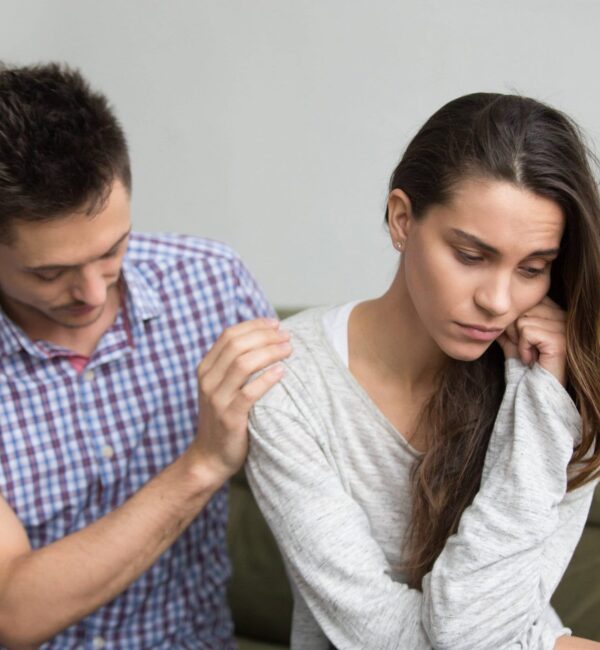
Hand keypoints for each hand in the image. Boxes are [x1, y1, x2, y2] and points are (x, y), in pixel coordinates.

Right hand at [192, 318, 291, 482]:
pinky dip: (266, 379)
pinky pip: (249, 393)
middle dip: (265, 336)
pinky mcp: (229, 417)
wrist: (210, 457)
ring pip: (243, 364)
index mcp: (206, 368)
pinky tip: (282, 372)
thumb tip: (265, 338)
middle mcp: (208, 380)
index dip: (254, 326)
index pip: (229, 335)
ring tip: (288, 350)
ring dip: (269, 352)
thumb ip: (235, 365)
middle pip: (237, 345)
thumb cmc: (225, 418)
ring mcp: (217, 399)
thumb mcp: (222, 387)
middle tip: (287, 336)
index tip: (276, 324)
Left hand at [497, 297, 566, 385]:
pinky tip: (531, 359)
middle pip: (524, 309)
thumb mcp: (513, 341)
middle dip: (514, 330)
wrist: (535, 390)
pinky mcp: (558, 340)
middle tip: (523, 347)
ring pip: (523, 321)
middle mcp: (563, 317)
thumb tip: (492, 313)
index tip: (520, 339)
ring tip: (528, 353)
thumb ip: (506, 325)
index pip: (528, 301)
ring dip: (519, 341)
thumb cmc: (526, 366)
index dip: (516, 319)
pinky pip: (527, 333)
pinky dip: (523, 348)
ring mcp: (563, 328)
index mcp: (555, 313)